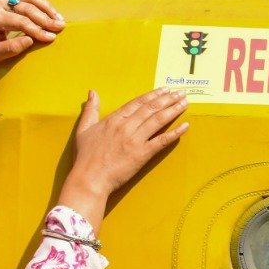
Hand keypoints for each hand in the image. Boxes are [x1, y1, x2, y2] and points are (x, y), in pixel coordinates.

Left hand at [0, 0, 64, 66]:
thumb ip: (10, 48)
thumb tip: (29, 40)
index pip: (20, 21)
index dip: (37, 29)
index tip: (51, 37)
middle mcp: (1, 4)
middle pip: (28, 8)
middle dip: (45, 18)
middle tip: (59, 27)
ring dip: (47, 6)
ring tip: (59, 18)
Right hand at [58, 88, 189, 226]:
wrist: (89, 179)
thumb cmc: (85, 157)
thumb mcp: (83, 129)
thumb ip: (90, 110)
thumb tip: (93, 92)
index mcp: (114, 119)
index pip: (138, 103)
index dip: (153, 95)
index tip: (165, 90)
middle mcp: (126, 126)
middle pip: (151, 108)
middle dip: (168, 99)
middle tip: (181, 93)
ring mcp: (135, 140)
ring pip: (158, 120)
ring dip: (173, 110)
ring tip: (185, 102)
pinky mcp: (142, 154)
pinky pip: (161, 140)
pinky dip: (175, 133)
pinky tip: (185, 126)